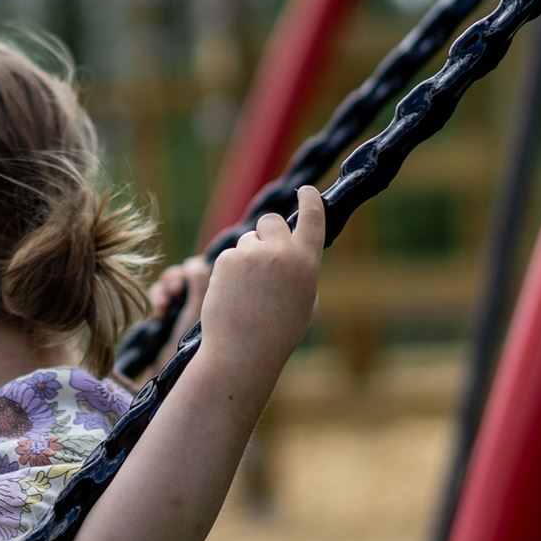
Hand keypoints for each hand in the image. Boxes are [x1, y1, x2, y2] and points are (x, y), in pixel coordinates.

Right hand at [141, 256, 211, 381]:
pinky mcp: (172, 314)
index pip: (206, 268)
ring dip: (163, 290)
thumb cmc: (193, 344)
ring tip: (163, 306)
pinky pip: (160, 293)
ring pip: (171, 281)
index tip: (187, 285)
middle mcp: (204, 299)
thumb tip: (195, 262)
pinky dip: (157, 299)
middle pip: (186, 271)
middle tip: (173, 293)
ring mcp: (187, 307)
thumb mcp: (198, 309)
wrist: (176, 375)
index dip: (192, 271)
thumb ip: (198, 280)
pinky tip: (158, 314)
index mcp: (219, 296)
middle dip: (175, 280)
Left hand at [197, 185, 324, 371]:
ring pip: (248, 239)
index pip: (313, 217)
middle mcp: (282, 253)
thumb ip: (300, 270)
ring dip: (247, 256)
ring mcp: (253, 254)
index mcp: (307, 263)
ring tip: (248, 290)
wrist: (243, 350)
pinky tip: (233, 293)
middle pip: (271, 221)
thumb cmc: (277, 331)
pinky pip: (230, 255)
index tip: (305, 190)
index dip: (310, 200)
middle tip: (263, 258)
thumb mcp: (304, 300)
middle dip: (267, 232)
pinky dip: (229, 270)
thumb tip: (291, 248)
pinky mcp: (227, 260)